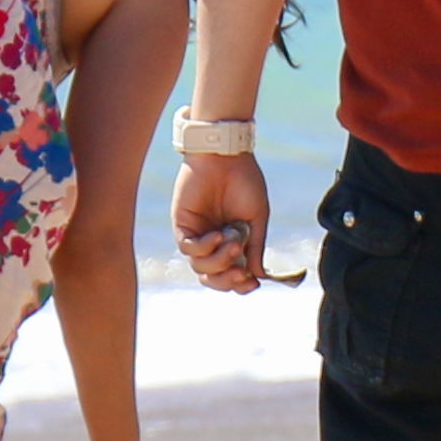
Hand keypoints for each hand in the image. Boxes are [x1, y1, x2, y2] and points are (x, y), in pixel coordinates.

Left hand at [171, 152, 270, 293]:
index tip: (254, 283)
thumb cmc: (245, 181)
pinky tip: (217, 235)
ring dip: (219, 261)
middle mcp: (213, 243)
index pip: (231, 274)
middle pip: (213, 278)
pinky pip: (188, 249)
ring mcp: (197, 235)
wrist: (227, 156)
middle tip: (241, 274)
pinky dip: (204, 248)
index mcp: (232, 242)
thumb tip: (258, 275)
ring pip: (201, 267)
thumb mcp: (256, 217)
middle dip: (227, 281)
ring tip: (234, 243)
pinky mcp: (182, 225)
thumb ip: (256, 247)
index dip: (241, 284)